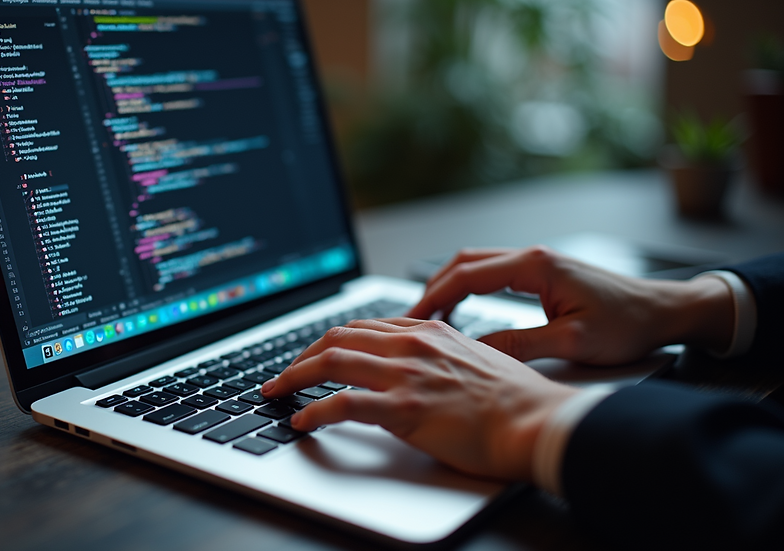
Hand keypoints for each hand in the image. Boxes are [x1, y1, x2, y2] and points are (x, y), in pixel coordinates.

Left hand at [260, 318, 578, 480]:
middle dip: (301, 355)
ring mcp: (406, 374)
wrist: (538, 422)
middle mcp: (412, 344)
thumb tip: (417, 371)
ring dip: (292, 377)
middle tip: (283, 374)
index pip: (364, 326)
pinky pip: (342, 403)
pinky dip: (314, 411)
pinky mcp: (404, 408)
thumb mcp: (474, 360)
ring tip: (273, 392)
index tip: (314, 356)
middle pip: (338, 336)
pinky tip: (302, 421)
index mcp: (428, 331)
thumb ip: (439, 357)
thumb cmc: (516, 400)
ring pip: (330, 361)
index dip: (330, 341)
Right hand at [407, 246, 734, 364]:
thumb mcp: (572, 343)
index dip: (434, 298)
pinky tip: (459, 310)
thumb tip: (476, 351)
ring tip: (427, 317)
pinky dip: (467, 289)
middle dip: (432, 290)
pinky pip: (491, 274)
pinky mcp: (542, 273)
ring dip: (448, 287)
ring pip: (475, 265)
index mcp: (537, 266)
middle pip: (464, 263)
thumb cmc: (628, 324)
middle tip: (410, 320)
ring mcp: (537, 262)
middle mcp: (533, 257)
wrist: (664, 311)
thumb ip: (520, 345)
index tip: (412, 319)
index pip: (468, 275)